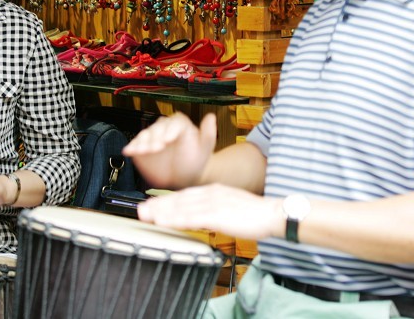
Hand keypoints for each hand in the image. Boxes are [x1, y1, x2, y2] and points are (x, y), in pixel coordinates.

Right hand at [122, 112, 216, 188]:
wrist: (185, 176)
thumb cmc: (195, 160)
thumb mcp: (205, 148)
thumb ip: (208, 133)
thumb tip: (211, 117)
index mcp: (179, 124)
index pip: (174, 123)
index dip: (170, 131)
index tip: (167, 140)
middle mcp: (164, 128)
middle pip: (157, 128)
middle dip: (155, 138)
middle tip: (155, 148)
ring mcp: (151, 137)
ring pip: (145, 136)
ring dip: (141, 142)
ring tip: (140, 150)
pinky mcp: (142, 148)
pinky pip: (136, 146)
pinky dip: (132, 148)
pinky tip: (129, 151)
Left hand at [137, 184, 283, 240]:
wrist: (273, 214)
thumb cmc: (255, 214)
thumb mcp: (230, 207)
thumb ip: (215, 210)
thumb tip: (202, 218)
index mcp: (214, 191)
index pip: (186, 194)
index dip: (167, 200)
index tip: (152, 205)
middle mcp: (211, 193)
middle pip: (179, 198)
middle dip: (159, 204)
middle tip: (140, 210)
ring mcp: (214, 203)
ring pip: (182, 206)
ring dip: (162, 211)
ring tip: (146, 215)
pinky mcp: (218, 214)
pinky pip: (193, 217)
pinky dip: (176, 218)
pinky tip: (165, 222)